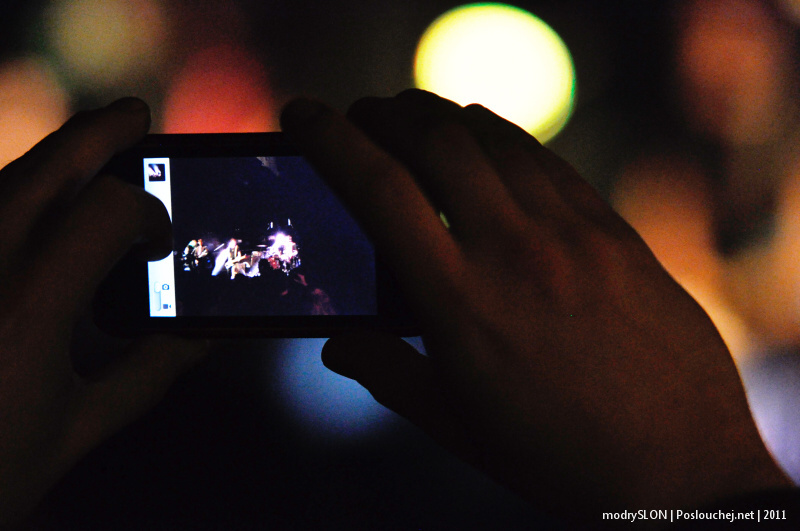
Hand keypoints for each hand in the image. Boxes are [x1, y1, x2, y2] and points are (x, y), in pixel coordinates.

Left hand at [0, 99, 206, 526]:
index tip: (163, 242)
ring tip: (91, 147)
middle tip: (136, 115)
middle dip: (100, 131)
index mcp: (31, 310)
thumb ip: (149, 375)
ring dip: (53, 156)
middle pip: (47, 163)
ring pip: (3, 180)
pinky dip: (15, 193)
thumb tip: (206, 336)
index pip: (108, 209)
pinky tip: (33, 206)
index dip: (149, 213)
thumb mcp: (76, 431)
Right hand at [280, 90, 790, 520]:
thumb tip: (336, 343)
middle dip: (385, 113)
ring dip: (442, 117)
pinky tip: (487, 147)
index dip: (329, 139)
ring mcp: (572, 234)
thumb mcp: (456, 424)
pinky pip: (547, 160)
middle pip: (436, 140)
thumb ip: (385, 372)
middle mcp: (514, 250)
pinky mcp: (615, 233)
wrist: (677, 469)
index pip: (378, 189)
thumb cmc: (557, 457)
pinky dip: (502, 139)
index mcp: (459, 301)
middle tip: (363, 117)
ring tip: (416, 123)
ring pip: (494, 138)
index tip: (301, 114)